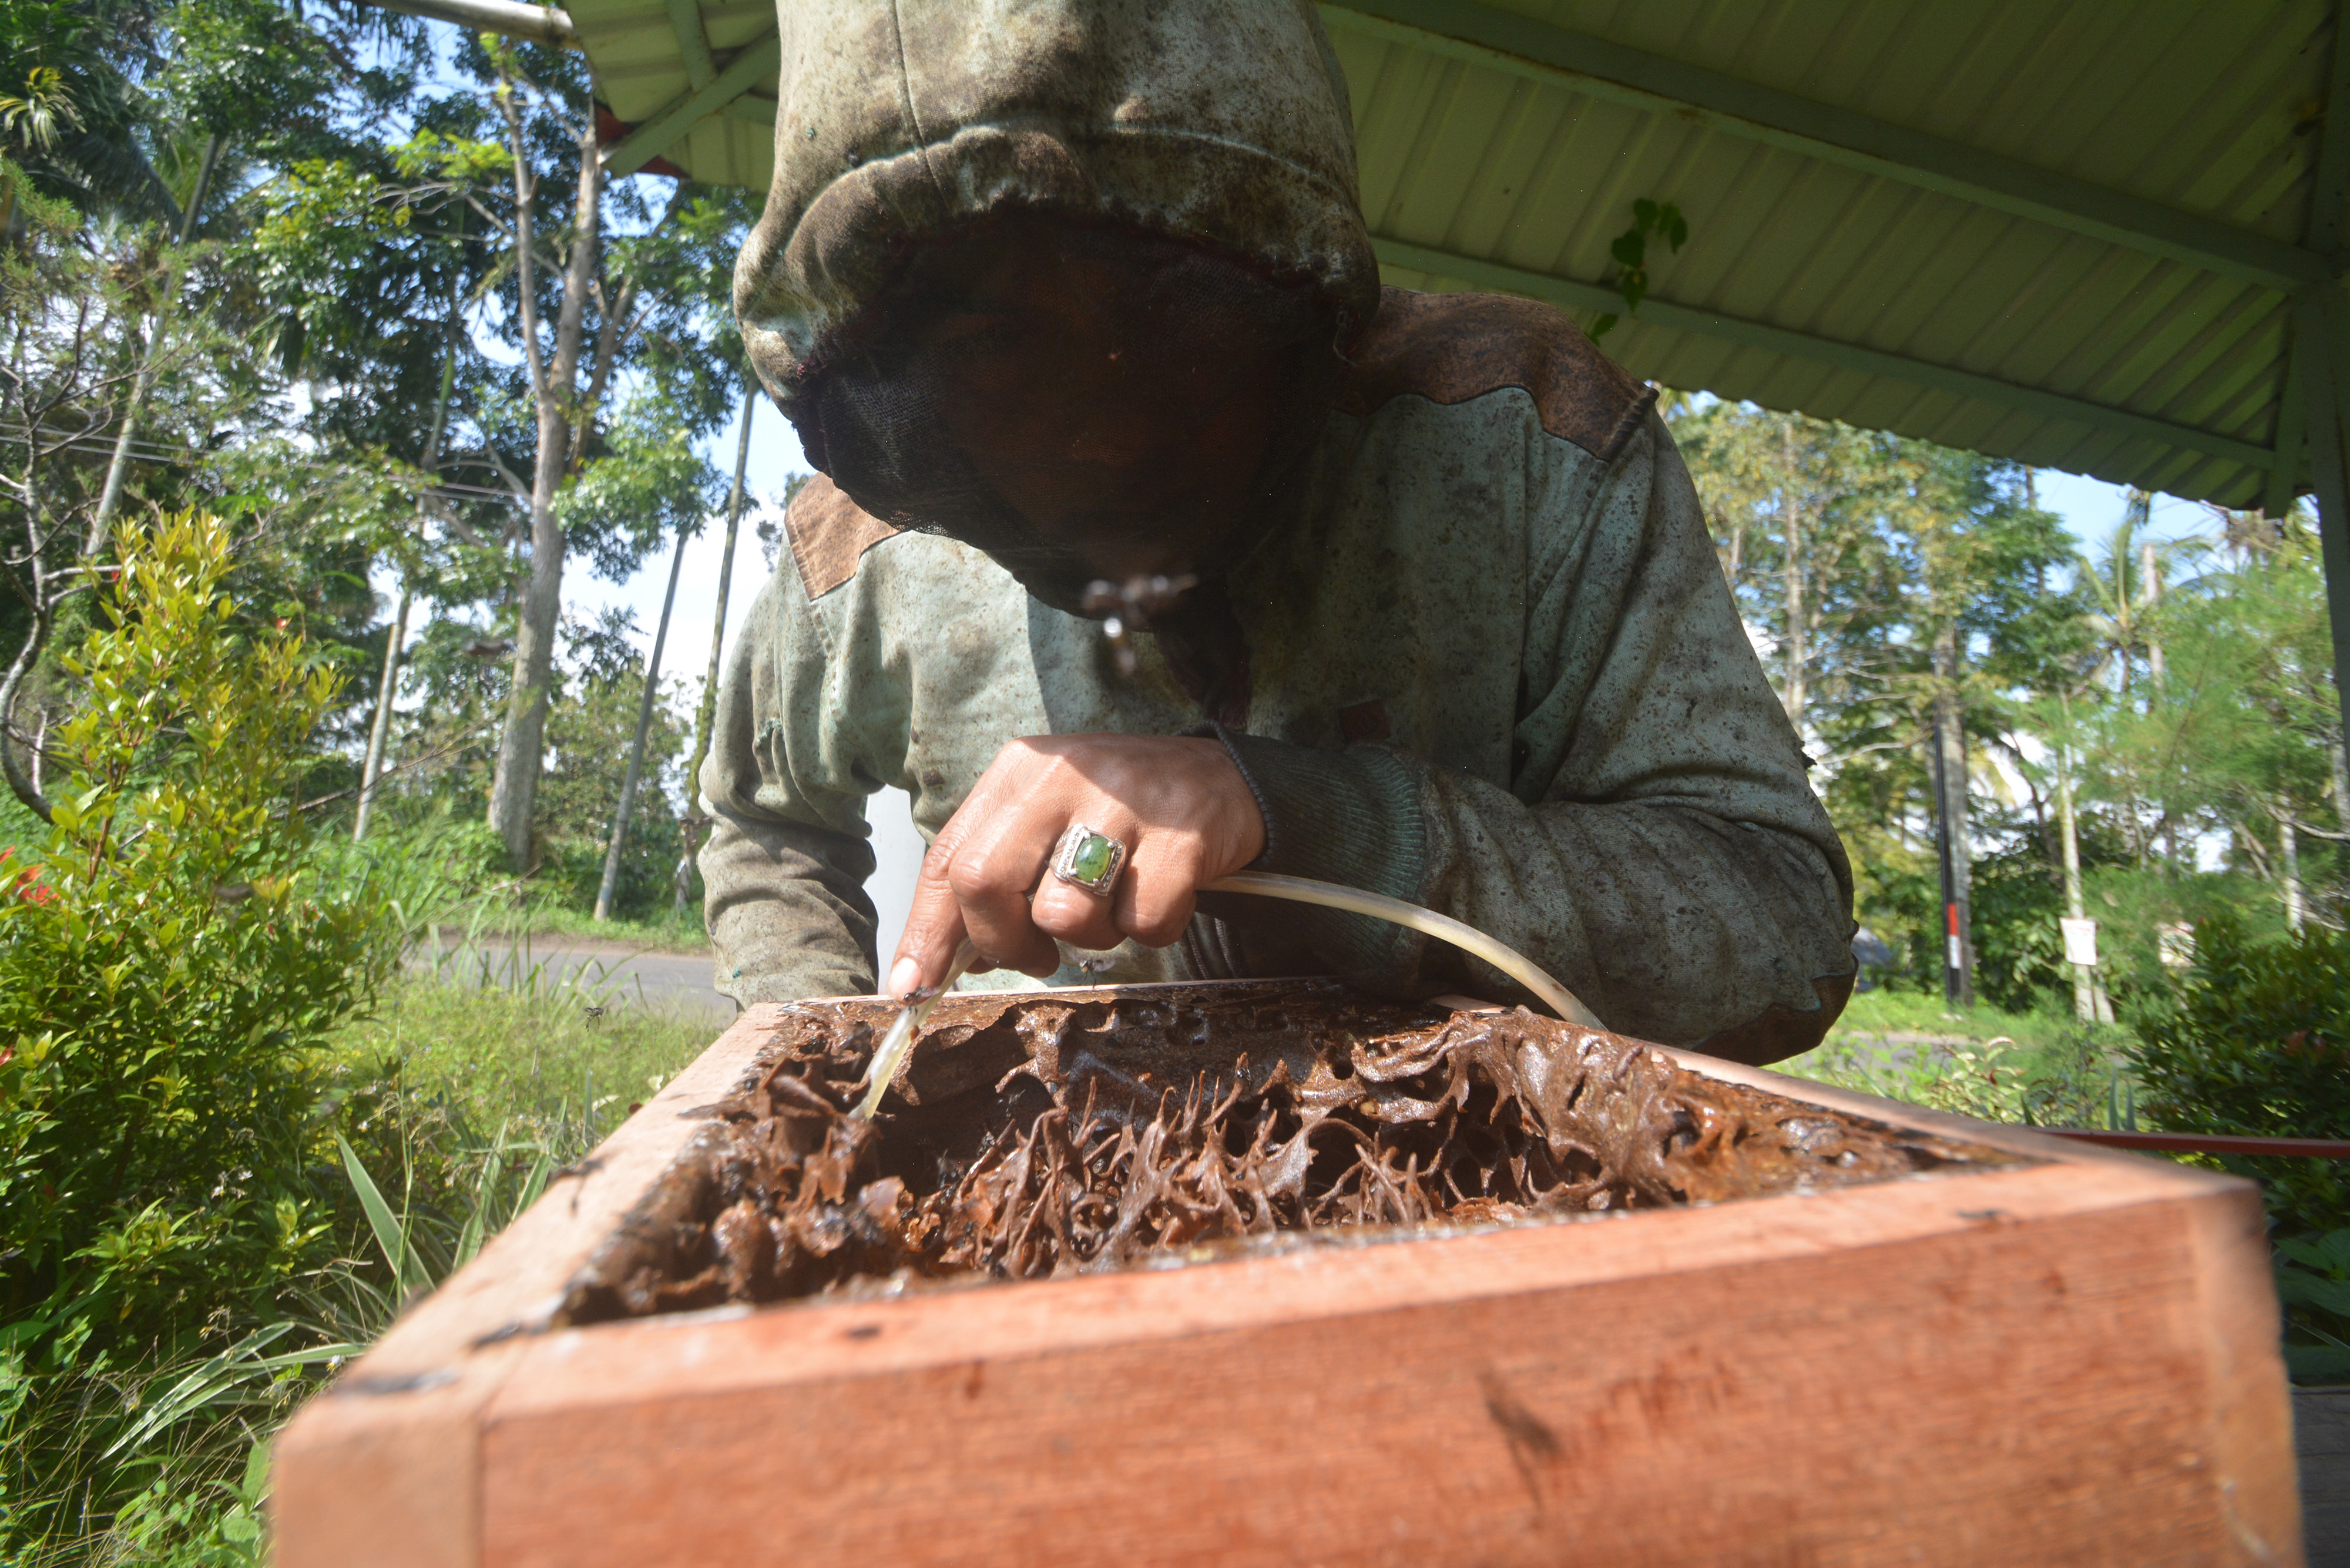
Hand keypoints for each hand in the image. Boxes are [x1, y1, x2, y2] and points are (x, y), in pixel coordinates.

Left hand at [886, 734, 1264, 997]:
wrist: (1223, 780)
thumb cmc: (1119, 815)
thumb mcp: (1046, 824)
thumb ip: (994, 881)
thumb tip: (933, 966)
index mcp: (1019, 770)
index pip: (948, 859)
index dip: (924, 932)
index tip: (910, 987)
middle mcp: (1062, 775)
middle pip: (985, 882)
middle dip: (1003, 942)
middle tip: (1037, 956)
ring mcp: (1123, 802)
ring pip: (1063, 914)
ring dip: (1090, 937)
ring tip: (1113, 907)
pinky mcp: (1180, 837)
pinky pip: (1142, 924)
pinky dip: (1150, 930)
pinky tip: (1159, 895)